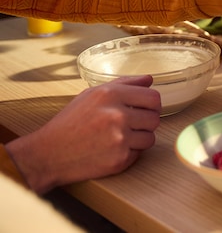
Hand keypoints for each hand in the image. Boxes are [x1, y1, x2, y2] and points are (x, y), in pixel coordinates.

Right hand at [5, 75, 160, 193]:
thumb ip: (123, 84)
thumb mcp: (92, 95)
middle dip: (145, 122)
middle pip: (155, 118)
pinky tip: (111, 149)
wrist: (49, 153)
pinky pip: (139, 153)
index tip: (144, 109)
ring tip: (118, 137)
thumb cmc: (70, 122)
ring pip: (150, 137)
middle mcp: (117, 114)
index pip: (153, 98)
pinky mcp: (120, 158)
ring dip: (139, 138)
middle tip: (128, 125)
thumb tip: (149, 79)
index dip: (152, 105)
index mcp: (110, 94)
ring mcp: (120, 138)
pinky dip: (129, 152)